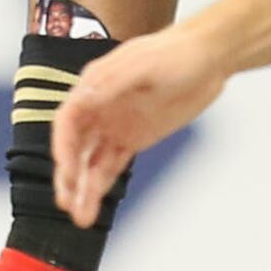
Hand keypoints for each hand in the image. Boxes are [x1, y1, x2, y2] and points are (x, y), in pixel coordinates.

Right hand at [54, 21, 226, 225]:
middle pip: (74, 147)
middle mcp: (99, 107)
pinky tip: (92, 207)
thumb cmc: (177, 52)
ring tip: (80, 218)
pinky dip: (100, 187)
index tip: (66, 170)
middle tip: (67, 202)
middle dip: (68, 176)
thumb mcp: (145, 63)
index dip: (62, 147)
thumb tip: (86, 97)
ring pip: (90, 163)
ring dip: (83, 189)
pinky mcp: (133, 139)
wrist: (208, 58)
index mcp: (95, 85)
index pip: (67, 121)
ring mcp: (115, 125)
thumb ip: (114, 81)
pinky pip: (110, 167)